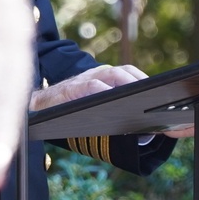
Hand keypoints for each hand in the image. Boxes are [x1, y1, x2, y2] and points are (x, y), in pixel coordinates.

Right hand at [29, 64, 148, 110]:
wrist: (38, 106)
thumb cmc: (70, 109)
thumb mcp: (93, 105)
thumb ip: (111, 108)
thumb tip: (140, 129)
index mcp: (104, 78)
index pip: (128, 73)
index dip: (143, 79)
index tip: (160, 90)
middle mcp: (96, 75)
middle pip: (124, 71)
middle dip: (140, 80)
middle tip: (153, 95)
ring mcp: (84, 79)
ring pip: (111, 74)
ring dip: (127, 82)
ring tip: (139, 95)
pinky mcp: (72, 89)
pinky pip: (91, 86)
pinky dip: (104, 90)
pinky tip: (113, 100)